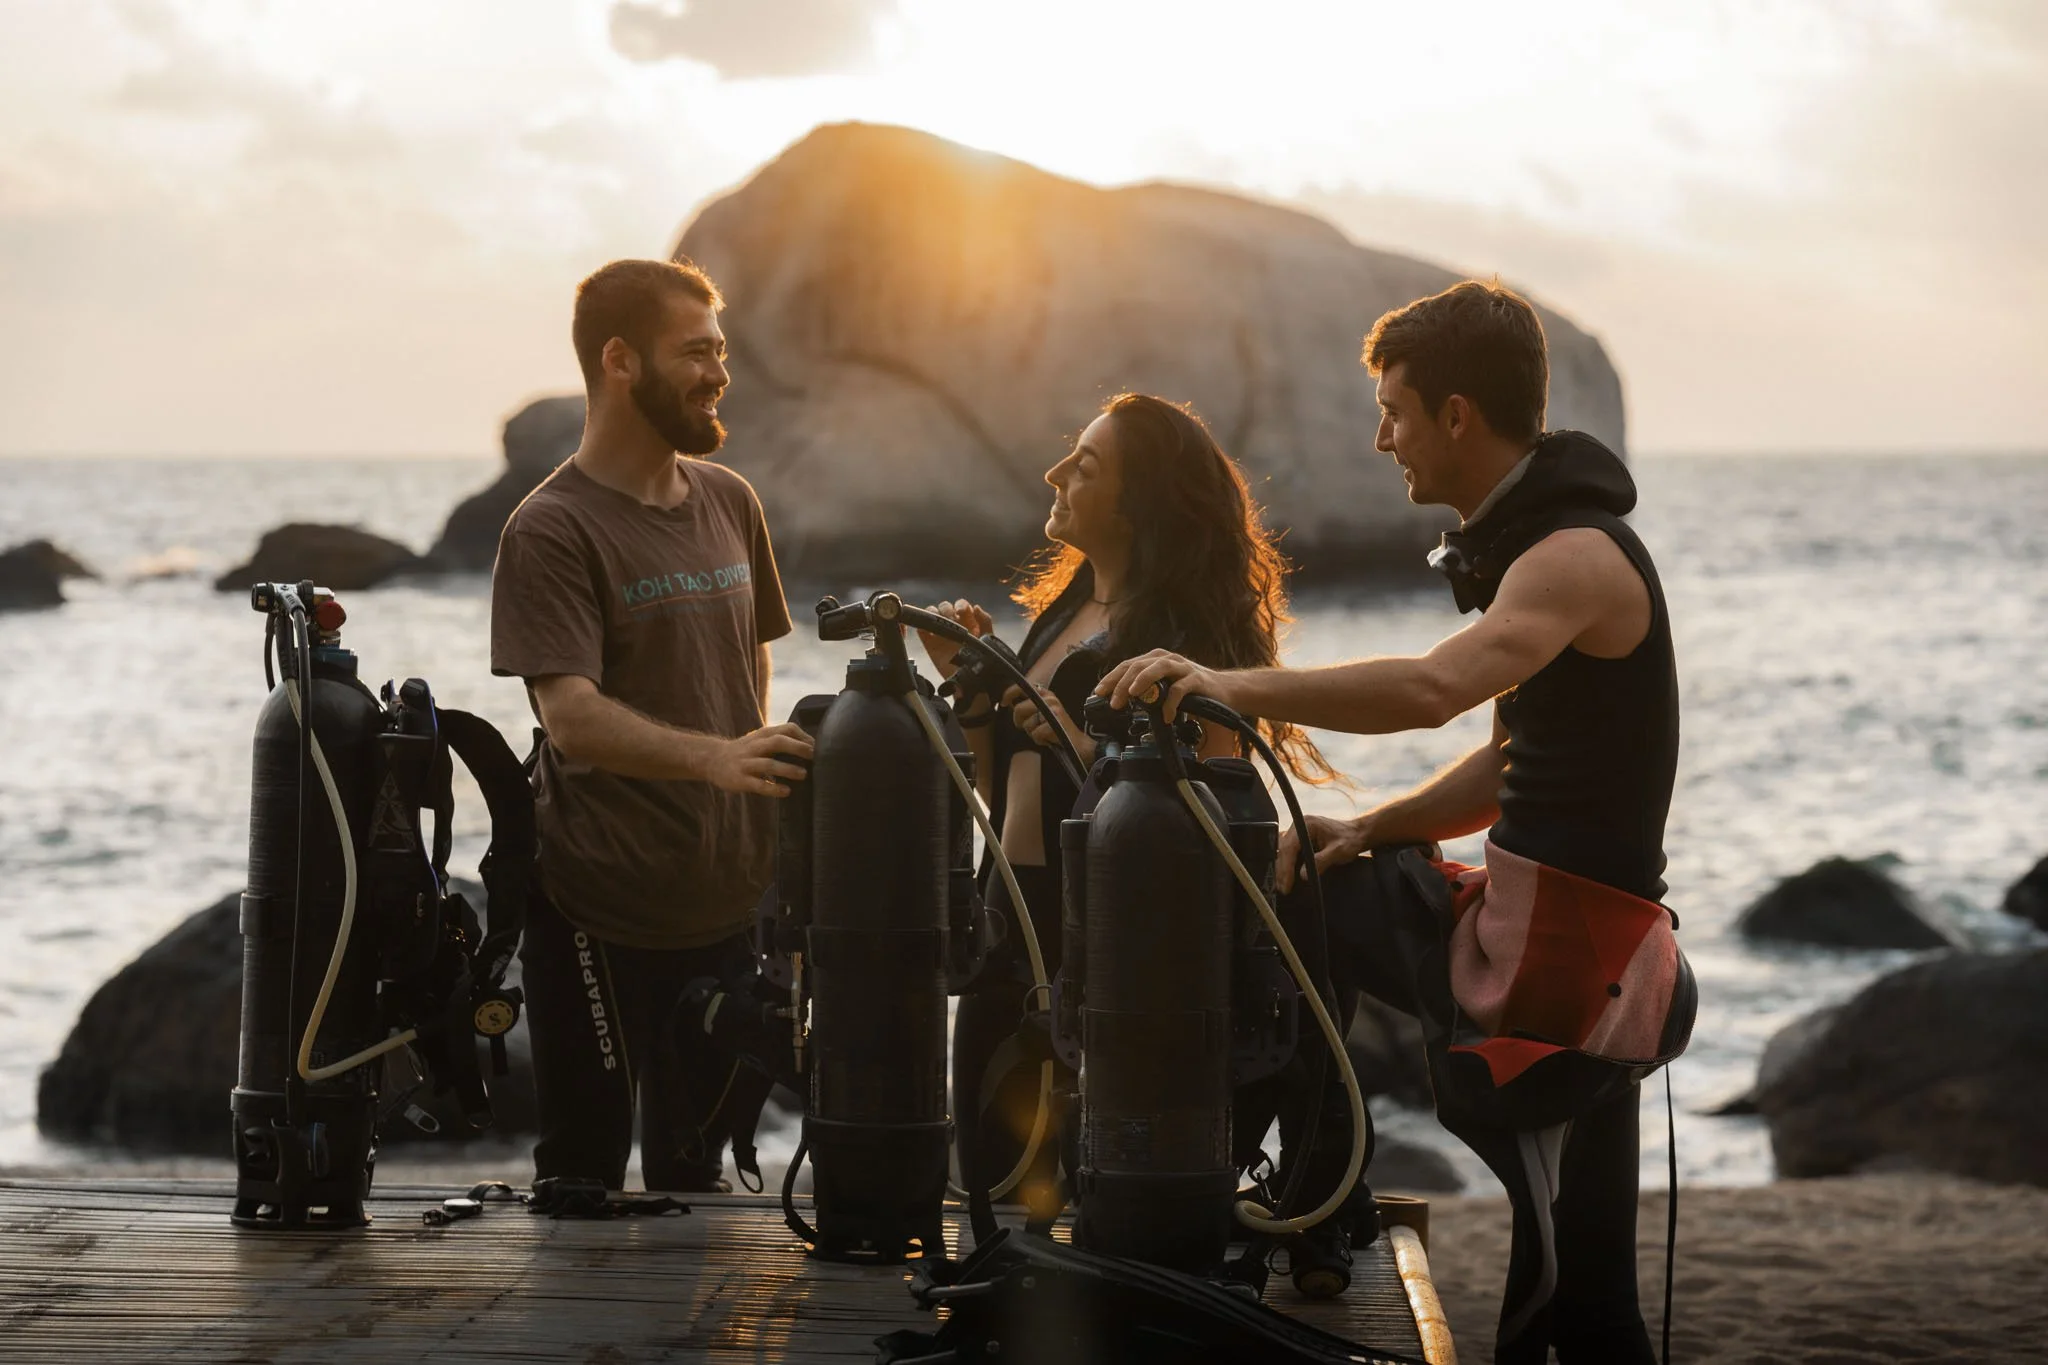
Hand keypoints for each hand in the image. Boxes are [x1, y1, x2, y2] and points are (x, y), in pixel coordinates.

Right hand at [706, 722, 813, 796]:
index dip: (803, 736)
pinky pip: (758, 784)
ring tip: (803, 774)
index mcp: (762, 735)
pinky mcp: (740, 780)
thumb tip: (811, 747)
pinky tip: (786, 792)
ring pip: (768, 764)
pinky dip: (773, 788)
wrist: (712, 759)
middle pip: (777, 742)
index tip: (817, 746)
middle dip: (798, 748)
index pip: (786, 729)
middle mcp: (754, 747)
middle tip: (815, 756)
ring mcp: (746, 763)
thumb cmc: (745, 751)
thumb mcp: (760, 740)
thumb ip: (780, 740)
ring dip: (788, 769)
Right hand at [916, 599, 993, 677]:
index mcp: (968, 622)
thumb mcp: (988, 639)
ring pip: (932, 614)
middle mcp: (953, 625)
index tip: (961, 612)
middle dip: (946, 608)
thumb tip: (976, 607)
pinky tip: (927, 628)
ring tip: (939, 624)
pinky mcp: (930, 644)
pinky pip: (921, 630)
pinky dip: (920, 625)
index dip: (961, 605)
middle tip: (949, 618)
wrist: (970, 681)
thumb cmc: (981, 660)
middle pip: (945, 607)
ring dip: (933, 613)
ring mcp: (940, 634)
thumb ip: (985, 621)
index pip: (961, 605)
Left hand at [1002, 683, 1095, 764]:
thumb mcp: (1043, 713)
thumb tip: (1008, 704)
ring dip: (1032, 733)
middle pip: (1019, 709)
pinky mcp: (1056, 722)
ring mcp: (1053, 710)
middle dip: (1019, 722)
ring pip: (1027, 724)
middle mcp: (1049, 698)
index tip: (1003, 703)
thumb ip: (1028, 707)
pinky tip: (1049, 739)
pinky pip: (1035, 734)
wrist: (1077, 744)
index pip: (1022, 687)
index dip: (1008, 694)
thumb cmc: (1056, 730)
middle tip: (1028, 728)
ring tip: (1044, 733)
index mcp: (1045, 693)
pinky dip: (1039, 740)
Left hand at [1095, 648, 1232, 721]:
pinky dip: (1170, 703)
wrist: (1226, 691)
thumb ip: (1147, 692)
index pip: (1128, 665)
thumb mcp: (1165, 688)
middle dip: (1121, 683)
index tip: (1098, 693)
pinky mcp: (1197, 679)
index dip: (1111, 678)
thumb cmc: (1192, 691)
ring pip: (1157, 668)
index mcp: (1156, 660)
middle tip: (1114, 702)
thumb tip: (1122, 704)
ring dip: (1142, 682)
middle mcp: (1167, 659)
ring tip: (1131, 696)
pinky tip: (1165, 716)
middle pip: (1138, 666)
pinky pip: (1180, 689)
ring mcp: (1183, 668)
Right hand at [1275, 813, 1366, 892]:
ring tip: (1284, 886)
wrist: (1358, 834)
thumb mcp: (1338, 851)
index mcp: (1307, 824)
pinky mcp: (1300, 839)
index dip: (1286, 867)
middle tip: (1284, 889)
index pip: (1290, 847)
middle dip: (1282, 870)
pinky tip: (1288, 877)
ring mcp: (1298, 832)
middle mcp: (1299, 826)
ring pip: (1283, 852)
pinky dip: (1287, 865)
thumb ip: (1321, 861)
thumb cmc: (1350, 840)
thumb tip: (1303, 876)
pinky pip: (1289, 852)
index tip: (1286, 884)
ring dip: (1282, 869)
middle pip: (1283, 850)